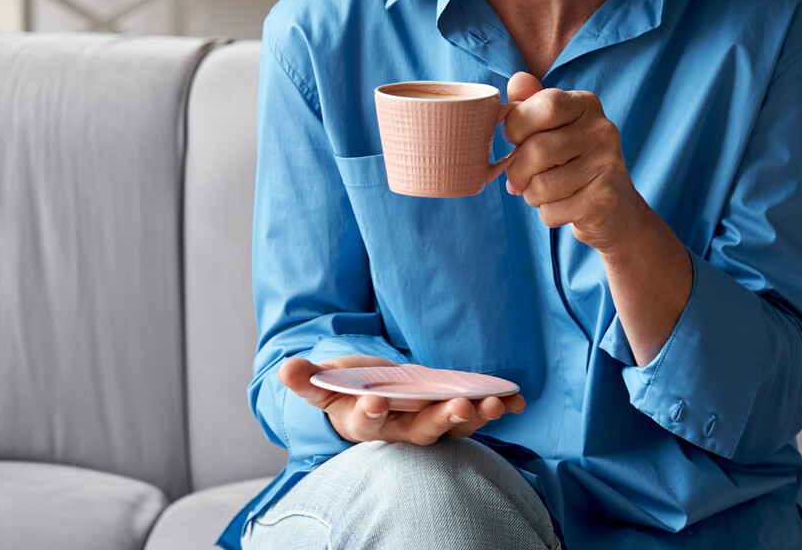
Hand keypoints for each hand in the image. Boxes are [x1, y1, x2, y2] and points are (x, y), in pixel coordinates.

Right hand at [278, 355, 525, 445]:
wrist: (368, 398)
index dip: (372, 414)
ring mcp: (427, 422)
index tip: (377, 402)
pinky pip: (474, 414)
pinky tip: (516, 400)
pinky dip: (496, 408)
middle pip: (421, 431)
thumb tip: (285, 369)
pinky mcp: (449, 412)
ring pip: (452, 425)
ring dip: (474, 416)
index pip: (367, 424)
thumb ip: (307, 379)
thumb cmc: (346, 389)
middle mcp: (400, 429)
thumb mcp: (324, 383)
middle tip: (459, 407)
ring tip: (493, 404)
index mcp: (364, 422)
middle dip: (441, 420)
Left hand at [503, 71, 650, 251]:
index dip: (516, 126)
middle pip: (536, 149)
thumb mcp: (554, 127)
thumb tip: (517, 80)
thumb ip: (532, 103)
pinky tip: (562, 206)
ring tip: (542, 192)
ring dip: (531, 195)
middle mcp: (603, 130)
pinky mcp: (604, 201)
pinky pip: (552, 211)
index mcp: (587, 105)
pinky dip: (547, 214)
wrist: (616, 208)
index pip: (544, 106)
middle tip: (519, 178)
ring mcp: (608, 165)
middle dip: (517, 171)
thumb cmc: (573, 161)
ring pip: (541, 186)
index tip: (515, 139)